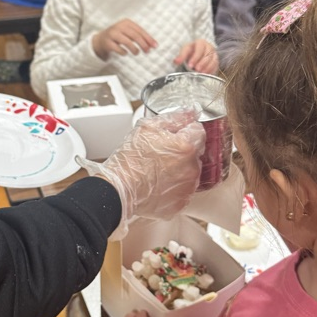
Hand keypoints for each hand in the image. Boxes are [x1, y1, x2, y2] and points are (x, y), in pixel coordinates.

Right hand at [78, 108, 204, 237]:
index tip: (172, 136)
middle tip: (160, 154)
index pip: (198, 131)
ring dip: (180, 170)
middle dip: (182, 151)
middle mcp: (192, 168)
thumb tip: (191, 112)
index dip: (184, 130)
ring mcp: (187, 188)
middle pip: (195, 153)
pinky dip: (174, 188)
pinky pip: (183, 191)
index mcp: (186, 147)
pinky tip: (158, 184)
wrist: (118, 189)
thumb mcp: (148, 127)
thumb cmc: (130, 158)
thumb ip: (174, 117)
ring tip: (157, 171)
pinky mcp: (180, 204)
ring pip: (190, 173)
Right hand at [92, 19, 156, 59]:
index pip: (140, 30)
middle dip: (143, 44)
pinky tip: (125, 53)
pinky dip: (124, 52)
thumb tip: (152, 45)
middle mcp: (119, 26)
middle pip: (135, 35)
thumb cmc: (118, 36)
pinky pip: (118, 49)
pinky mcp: (107, 43)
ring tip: (136, 53)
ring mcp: (112, 34)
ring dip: (134, 49)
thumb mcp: (129, 33)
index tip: (155, 46)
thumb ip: (140, 37)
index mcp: (126, 22)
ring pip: (127, 42)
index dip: (148, 38)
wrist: (100, 40)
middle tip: (147, 51)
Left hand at [175, 40, 218, 74]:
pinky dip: (211, 70)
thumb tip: (176, 61)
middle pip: (208, 54)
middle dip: (202, 63)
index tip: (190, 65)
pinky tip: (206, 75)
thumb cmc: (190, 51)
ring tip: (201, 74)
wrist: (196, 53)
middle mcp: (209, 47)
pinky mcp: (216, 61)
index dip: (195, 57)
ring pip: (213, 60)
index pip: (200, 48)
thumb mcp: (185, 51)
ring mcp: (214, 54)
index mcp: (201, 42)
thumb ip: (181, 56)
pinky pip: (216, 66)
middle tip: (196, 70)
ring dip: (207, 68)